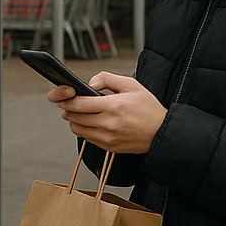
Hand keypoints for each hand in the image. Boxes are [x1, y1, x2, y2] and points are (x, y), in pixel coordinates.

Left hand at [47, 72, 166, 154]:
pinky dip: (84, 130)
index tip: (63, 96)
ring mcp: (108, 137)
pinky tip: (89, 123)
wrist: (162, 132)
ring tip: (78, 113)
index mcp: (113, 106)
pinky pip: (87, 139)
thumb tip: (91, 83)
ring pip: (78, 129)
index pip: (79, 104)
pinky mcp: (110, 147)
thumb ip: (108, 78)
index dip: (66, 100)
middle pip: (75, 117)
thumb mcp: (131, 85)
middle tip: (67, 104)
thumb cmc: (148, 108)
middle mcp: (109, 123)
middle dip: (67, 109)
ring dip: (73, 120)